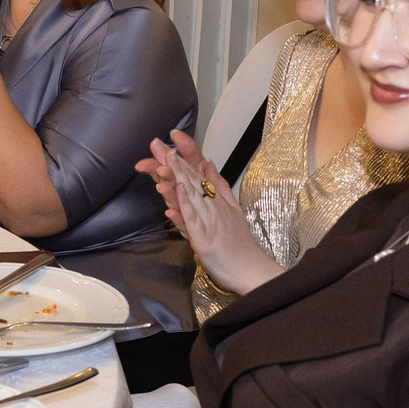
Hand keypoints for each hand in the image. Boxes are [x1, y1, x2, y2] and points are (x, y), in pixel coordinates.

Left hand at [141, 130, 279, 295]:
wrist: (250, 270)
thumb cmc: (240, 246)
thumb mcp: (233, 209)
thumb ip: (220, 187)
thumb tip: (210, 163)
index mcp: (219, 200)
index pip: (200, 173)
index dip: (186, 154)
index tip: (174, 137)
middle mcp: (215, 205)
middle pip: (192, 179)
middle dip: (173, 160)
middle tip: (157, 142)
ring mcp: (210, 219)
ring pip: (191, 193)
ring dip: (176, 175)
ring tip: (165, 157)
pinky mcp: (204, 236)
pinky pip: (192, 216)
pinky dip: (184, 201)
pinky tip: (175, 188)